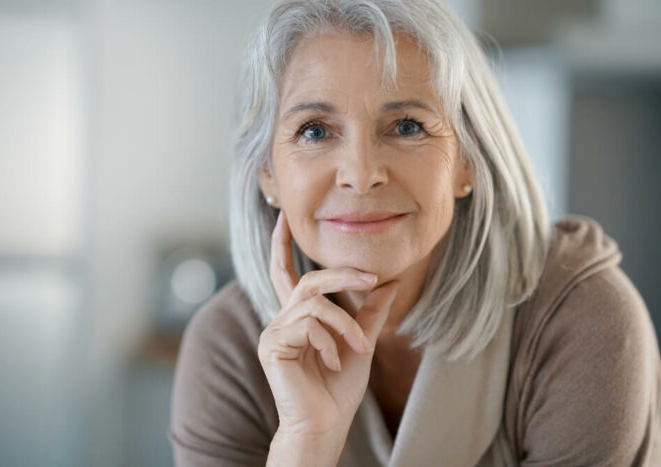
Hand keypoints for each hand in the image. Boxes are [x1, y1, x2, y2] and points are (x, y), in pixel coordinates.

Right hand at [257, 210, 399, 436]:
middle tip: (373, 278)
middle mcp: (282, 320)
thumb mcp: (361, 342)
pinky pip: (308, 324)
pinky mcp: (271, 345)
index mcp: (298, 317)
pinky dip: (329, 342)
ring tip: (359, 349)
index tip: (284, 217)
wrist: (326, 423)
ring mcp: (274, 332)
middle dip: (342, 275)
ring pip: (314, 303)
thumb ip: (370, 313)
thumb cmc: (339, 388)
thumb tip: (389, 281)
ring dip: (345, 324)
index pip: (286, 273)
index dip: (282, 245)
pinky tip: (333, 364)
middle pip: (309, 281)